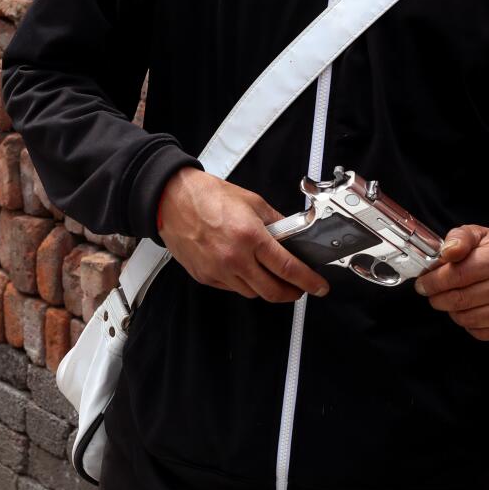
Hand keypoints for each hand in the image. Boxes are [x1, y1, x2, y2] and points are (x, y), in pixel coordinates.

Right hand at [157, 168, 329, 303]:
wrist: (170, 199)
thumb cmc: (206, 196)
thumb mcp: (251, 201)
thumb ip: (275, 221)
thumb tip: (290, 235)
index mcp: (250, 236)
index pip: (288, 268)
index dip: (308, 281)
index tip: (318, 286)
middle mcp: (234, 258)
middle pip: (272, 291)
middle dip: (291, 293)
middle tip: (298, 288)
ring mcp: (218, 270)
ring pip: (252, 293)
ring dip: (266, 289)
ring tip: (271, 277)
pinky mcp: (204, 276)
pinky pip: (231, 288)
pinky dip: (242, 283)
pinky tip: (245, 271)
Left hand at [416, 225, 488, 339]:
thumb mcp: (479, 234)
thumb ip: (459, 238)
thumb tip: (446, 252)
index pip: (459, 275)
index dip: (434, 282)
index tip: (423, 284)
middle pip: (462, 299)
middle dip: (438, 298)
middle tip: (432, 294)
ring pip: (470, 319)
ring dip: (453, 312)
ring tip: (452, 301)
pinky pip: (483, 333)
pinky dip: (470, 324)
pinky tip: (471, 310)